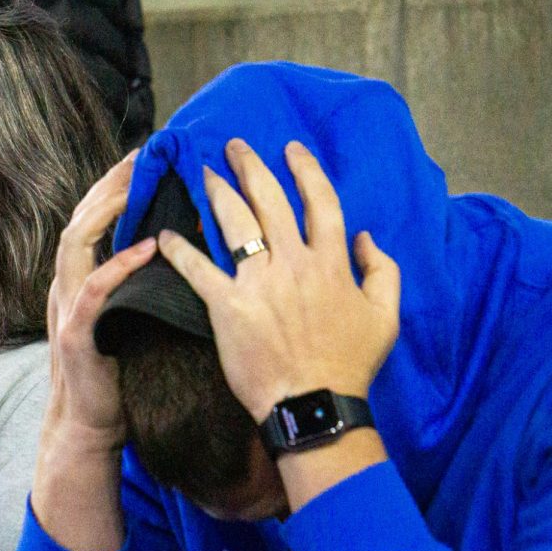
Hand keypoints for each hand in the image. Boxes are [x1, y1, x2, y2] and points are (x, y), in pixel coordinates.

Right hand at [43, 152, 155, 452]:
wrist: (90, 425)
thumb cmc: (117, 371)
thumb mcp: (128, 316)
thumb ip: (138, 282)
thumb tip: (174, 247)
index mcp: (80, 279)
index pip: (91, 219)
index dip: (112, 186)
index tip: (142, 158)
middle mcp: (67, 286)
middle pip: (79, 219)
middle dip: (108, 184)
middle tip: (141, 156)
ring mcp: (67, 309)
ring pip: (75, 244)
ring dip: (105, 211)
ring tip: (135, 186)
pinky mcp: (76, 335)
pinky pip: (93, 292)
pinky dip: (117, 266)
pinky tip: (144, 248)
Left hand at [157, 139, 400, 422]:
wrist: (314, 404)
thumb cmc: (351, 364)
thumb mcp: (386, 316)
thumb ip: (383, 271)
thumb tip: (367, 239)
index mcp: (331, 263)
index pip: (320, 202)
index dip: (306, 170)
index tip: (291, 148)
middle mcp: (293, 263)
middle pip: (270, 201)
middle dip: (250, 166)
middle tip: (234, 146)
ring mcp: (258, 283)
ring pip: (235, 223)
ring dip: (217, 192)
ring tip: (204, 173)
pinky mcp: (227, 307)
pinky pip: (199, 270)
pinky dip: (180, 250)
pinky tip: (165, 235)